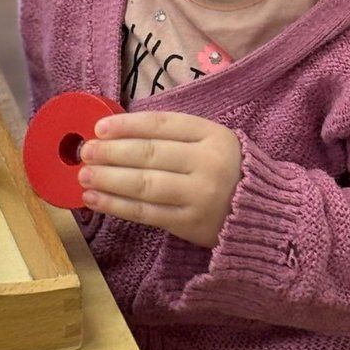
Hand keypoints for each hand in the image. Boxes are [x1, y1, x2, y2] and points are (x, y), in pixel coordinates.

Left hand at [78, 110, 241, 247]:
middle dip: (111, 152)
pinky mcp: (190, 225)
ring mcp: (199, 196)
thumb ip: (174, 135)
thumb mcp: (212, 142)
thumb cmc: (227, 171)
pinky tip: (96, 199)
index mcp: (212, 135)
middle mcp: (207, 164)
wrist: (265, 214)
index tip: (99, 127)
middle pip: (149, 154)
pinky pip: (146, 214)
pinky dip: (117, 206)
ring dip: (108, 179)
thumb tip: (119, 132)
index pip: (162, 125)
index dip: (127, 124)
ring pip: (144, 185)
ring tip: (84, 175)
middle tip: (85, 151)